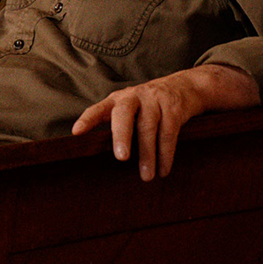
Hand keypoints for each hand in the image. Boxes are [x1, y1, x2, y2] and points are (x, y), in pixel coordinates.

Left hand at [70, 64, 259, 180]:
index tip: (76, 132)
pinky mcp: (174, 107)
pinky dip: (166, 154)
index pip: (99, 109)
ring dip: (148, 155)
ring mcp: (154, 100)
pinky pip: (169, 133)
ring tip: (146, 177)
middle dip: (122, 136)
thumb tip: (103, 160)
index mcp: (118, 99)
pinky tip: (164, 170)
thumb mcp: (131, 109)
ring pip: (148, 128)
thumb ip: (118, 126)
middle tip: (121, 158)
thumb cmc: (149, 105)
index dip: (88, 120)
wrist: (186, 86)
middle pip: (124, 114)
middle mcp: (134, 97)